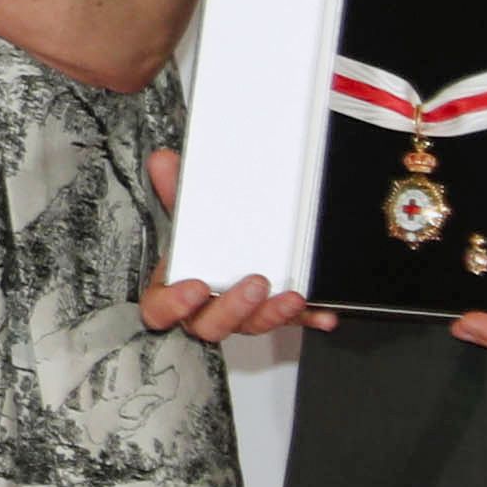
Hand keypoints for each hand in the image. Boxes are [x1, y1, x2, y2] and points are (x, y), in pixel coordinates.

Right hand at [136, 146, 331, 339]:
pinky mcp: (271, 316)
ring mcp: (241, 316)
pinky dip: (308, 318)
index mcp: (176, 290)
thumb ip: (175, 192)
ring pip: (252, 325)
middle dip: (233, 308)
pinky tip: (325, 314)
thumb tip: (164, 161)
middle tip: (254, 283)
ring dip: (273, 314)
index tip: (195, 287)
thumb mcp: (187, 217)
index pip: (161, 309)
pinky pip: (291, 323)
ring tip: (293, 296)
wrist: (227, 254)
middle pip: (210, 325)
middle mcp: (206, 310)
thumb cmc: (199, 245)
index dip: (176, 305)